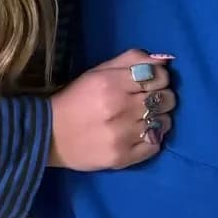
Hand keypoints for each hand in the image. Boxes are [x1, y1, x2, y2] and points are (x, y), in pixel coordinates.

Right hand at [49, 49, 174, 171]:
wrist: (50, 134)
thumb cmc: (77, 98)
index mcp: (112, 83)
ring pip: (165, 122)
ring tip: (146, 118)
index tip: (151, 82)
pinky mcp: (123, 158)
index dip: (160, 77)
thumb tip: (166, 59)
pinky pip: (156, 145)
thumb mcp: (99, 71)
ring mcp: (122, 136)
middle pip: (166, 98)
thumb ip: (132, 60)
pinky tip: (142, 134)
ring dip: (160, 118)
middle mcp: (120, 109)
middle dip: (162, 96)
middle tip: (149, 100)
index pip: (159, 76)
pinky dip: (154, 138)